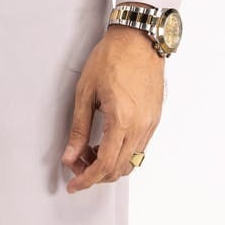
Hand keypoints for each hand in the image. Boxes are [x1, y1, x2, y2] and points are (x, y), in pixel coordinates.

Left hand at [61, 26, 165, 192]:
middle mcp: (140, 127)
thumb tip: (70, 156)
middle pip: (118, 169)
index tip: (73, 185)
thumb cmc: (111, 58)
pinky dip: (121, 154)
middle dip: (95, 175)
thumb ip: (78, 128)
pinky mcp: (154, 119)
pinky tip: (105, 142)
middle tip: (76, 166)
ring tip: (88, 152)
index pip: (104, 164)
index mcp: (121, 120)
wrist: (138, 39)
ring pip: (131, 162)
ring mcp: (150, 124)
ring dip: (109, 165)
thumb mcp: (85, 92)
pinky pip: (139, 149)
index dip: (87, 180)